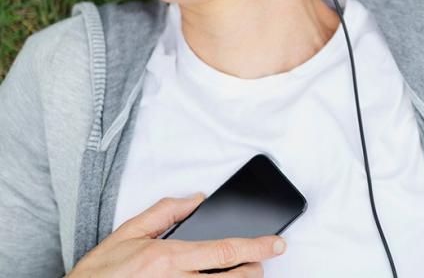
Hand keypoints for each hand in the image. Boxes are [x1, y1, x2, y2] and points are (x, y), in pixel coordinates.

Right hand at [67, 194, 286, 276]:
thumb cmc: (97, 276)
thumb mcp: (126, 234)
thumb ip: (164, 212)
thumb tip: (196, 199)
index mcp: (168, 259)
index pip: (226, 252)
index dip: (258, 247)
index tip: (278, 243)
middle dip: (254, 270)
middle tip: (257, 262)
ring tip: (241, 274)